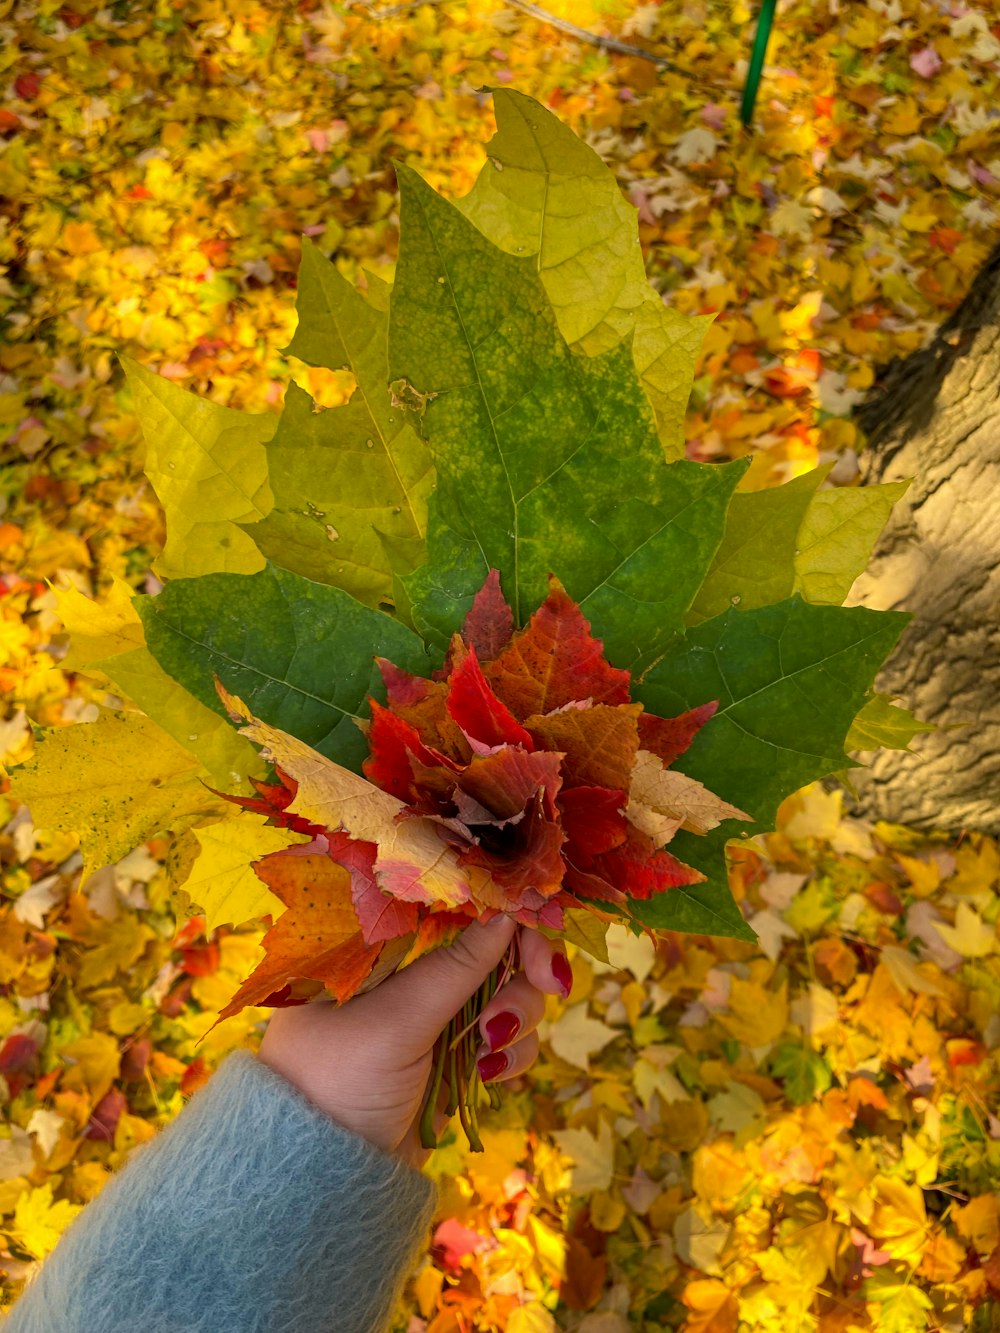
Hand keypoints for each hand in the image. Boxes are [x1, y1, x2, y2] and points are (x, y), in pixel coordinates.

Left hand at [257, 917, 572, 1168]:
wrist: (323, 1181)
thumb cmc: (336, 1083)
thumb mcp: (395, 1022)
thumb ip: (455, 967)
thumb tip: (508, 909)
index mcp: (378, 945)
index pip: (451, 906)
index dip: (499, 911)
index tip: (537, 926)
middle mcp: (408, 973)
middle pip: (490, 946)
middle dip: (524, 967)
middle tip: (554, 983)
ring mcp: (432, 1018)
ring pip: (506, 993)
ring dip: (517, 1018)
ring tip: (489, 1054)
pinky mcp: (451, 1058)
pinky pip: (503, 1039)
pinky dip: (509, 1054)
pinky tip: (488, 1076)